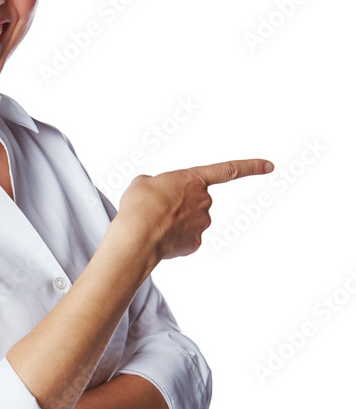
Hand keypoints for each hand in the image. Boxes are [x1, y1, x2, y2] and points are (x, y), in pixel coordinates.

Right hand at [115, 158, 273, 261]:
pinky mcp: (195, 243)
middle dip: (179, 205)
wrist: (138, 236)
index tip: (270, 165)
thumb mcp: (143, 181)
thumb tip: (161, 196)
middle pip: (196, 201)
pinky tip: (159, 238)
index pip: (229, 170)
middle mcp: (204, 201)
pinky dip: (173, 239)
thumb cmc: (139, 205)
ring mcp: (202, 224)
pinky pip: (185, 238)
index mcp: (194, 179)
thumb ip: (158, 184)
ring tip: (153, 223)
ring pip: (189, 221)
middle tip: (156, 208)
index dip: (251, 167)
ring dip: (173, 222)